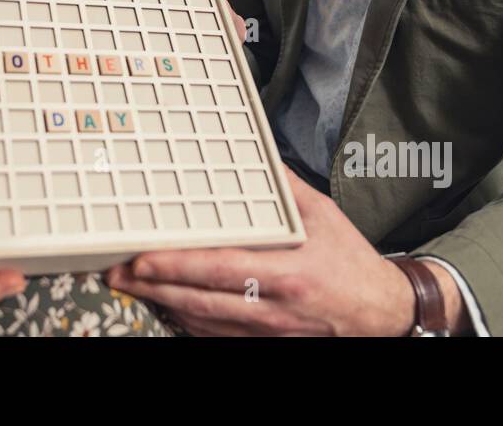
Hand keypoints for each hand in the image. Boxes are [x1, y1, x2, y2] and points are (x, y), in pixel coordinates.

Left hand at [106, 169, 414, 334]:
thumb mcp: (324, 217)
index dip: (178, 266)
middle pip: (202, 301)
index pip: (220, 269)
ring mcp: (269, 331)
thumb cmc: (351, 264)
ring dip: (166, 305)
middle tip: (120, 273)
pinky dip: (191, 323)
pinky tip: (171, 307)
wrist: (383, 315)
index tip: (145, 258)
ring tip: (134, 287)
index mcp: (287, 273)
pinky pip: (219, 337)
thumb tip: (261, 158)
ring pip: (205, 322)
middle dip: (156, 288)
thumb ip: (288, 188)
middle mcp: (275, 307)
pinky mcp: (268, 344)